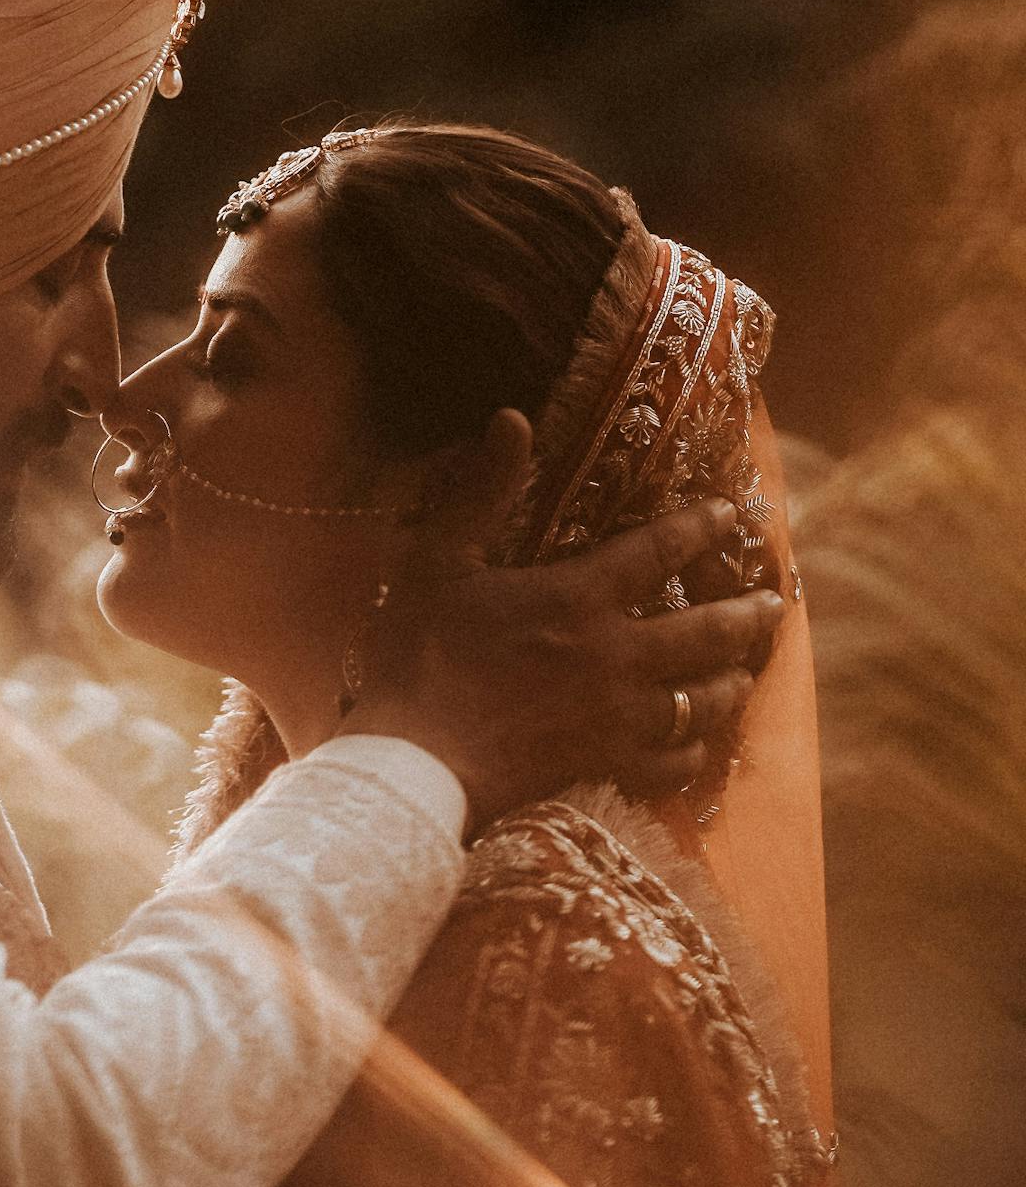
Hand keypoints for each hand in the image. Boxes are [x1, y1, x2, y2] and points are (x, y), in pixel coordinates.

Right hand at [343, 497, 783, 829]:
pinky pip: (671, 765)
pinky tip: (693, 749)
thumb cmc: (417, 657)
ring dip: (730, 683)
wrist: (413, 762)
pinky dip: (689, 755)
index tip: (730, 514)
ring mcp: (617, 718)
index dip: (699, 527)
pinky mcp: (605, 768)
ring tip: (746, 674)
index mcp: (579, 597)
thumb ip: (482, 490)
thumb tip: (512, 418)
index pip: (659, 551)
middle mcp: (615, 655)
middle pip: (706, 632)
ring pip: (701, 701)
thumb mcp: (437, 561)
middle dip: (747, 616)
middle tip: (773, 606)